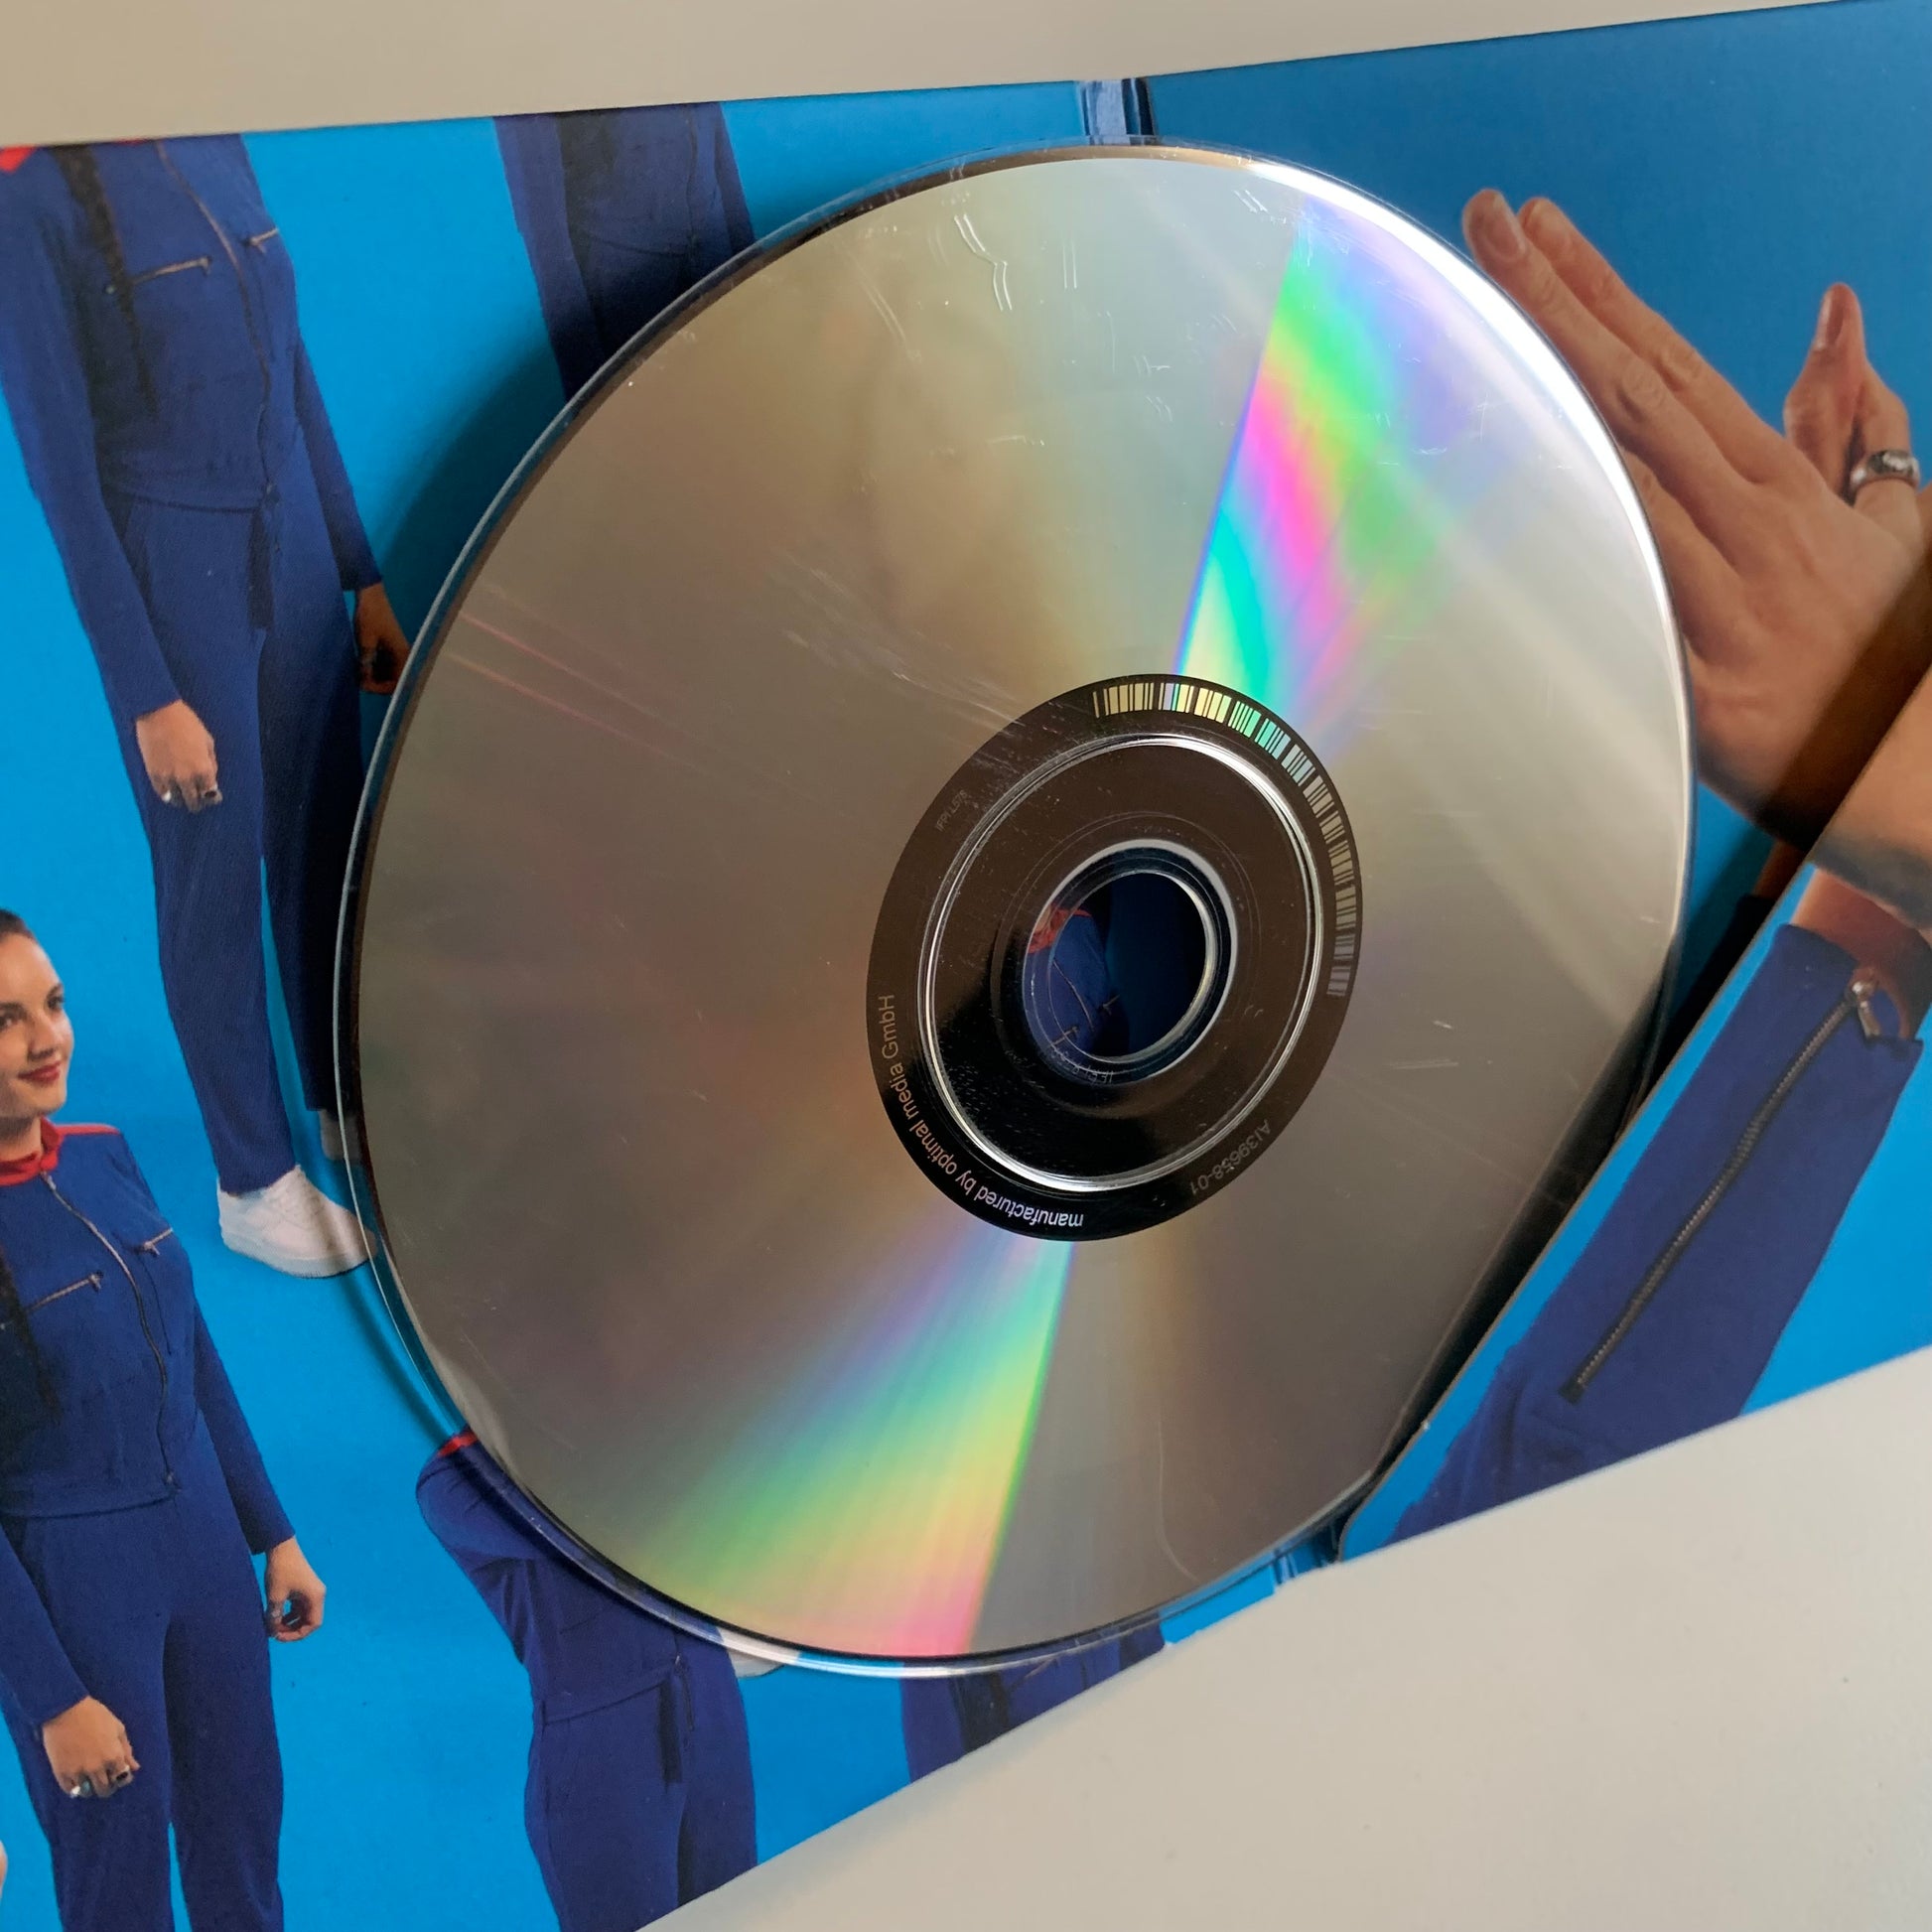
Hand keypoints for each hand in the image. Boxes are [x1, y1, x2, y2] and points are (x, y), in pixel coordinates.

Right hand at [42, 1696, 137, 1798]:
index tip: (118, 1775)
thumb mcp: (117, 1728)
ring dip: (91, 1789)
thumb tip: (135, 1768)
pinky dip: (75, 1788)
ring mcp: (78, 1771)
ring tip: (90, 1780)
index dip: (122, 1778)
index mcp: (113, 1755)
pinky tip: (77, 1780)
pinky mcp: (61, 1773)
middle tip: (105, 1780)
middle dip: (107, 1787)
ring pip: (87, 1793)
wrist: (66, 1710)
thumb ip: (126, 1750)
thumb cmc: (95, 1715)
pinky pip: (70, 1790)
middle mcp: (97, 1767)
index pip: (122, 1778)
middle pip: (105, 1790)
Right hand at [133, 700, 220, 811]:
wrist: (158, 712)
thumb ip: (210, 762)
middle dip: (198, 802)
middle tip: (198, 799)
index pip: (210, 794)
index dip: (212, 797)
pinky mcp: (152, 774)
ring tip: (183, 796)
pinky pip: (161, 793)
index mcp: (203, 769)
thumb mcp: (208, 741)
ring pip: (176, 800)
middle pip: (194, 802)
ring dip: (181, 800)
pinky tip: (170, 792)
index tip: (211, 795)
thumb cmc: (186, 723)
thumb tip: (210, 778)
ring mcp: (168, 777)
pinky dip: (167, 795)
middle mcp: (186, 777)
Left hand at [263, 1537, 325, 1640]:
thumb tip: (271, 1632)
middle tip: (274, 1632)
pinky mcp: (304, 1587)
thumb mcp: (275, 1597)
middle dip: (292, 1630)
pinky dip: (290, 1614)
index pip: (313, 1624)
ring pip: (304, 1614)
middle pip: (309, 1620)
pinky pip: (300, 1606)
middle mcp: (317, 1595)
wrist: (281, 1547)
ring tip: (273, 1625)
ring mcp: (312, 1590)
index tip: (279, 1636)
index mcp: (315, 1597)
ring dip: (291, 1622)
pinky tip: (277, 1615)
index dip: (297, 1635)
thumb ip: (274, 1617)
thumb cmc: (280, 1571)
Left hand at [353, 583, 410, 695]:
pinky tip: (361, 665)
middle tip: (359, 681)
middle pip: (394, 680)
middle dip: (377, 683)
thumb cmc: (370, 616)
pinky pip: (384, 665)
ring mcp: (396, 651)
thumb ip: (366, 663)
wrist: (371, 595)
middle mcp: (403, 656)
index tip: (363, 685)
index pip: (397, 683)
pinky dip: (374, 668)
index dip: (380, 688)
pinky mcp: (389, 647)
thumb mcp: (366, 641)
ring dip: (375, 676)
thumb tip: (363, 681)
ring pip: (388, 673)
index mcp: (403, 655)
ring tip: (358, 673)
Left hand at [1461, 192, 1931, 849]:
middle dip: (1551, 301)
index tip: (1540, 229)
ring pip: (1615, 470)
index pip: (1668, 362)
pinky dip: (1566, 540)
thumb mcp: (1891, 515)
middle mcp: (1746, 519)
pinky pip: (1619, 593)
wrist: (1917, 769)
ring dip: (1539, 391)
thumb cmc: (1888, 648)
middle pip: (1628, 390)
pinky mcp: (1700, 673)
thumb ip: (1852, 418)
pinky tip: (1502, 486)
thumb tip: (1834, 314)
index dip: (1599, 292)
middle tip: (1486, 225)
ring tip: (1472, 318)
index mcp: (1777, 482)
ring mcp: (1722, 593)